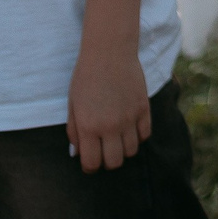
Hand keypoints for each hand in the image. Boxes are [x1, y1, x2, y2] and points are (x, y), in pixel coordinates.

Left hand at [67, 39, 151, 172]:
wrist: (109, 52)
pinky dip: (137, 136)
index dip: (89, 167)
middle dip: (107, 161)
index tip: (90, 162)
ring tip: (117, 138)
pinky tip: (129, 127)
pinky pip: (145, 135)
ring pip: (131, 151)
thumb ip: (74, 131)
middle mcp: (110, 126)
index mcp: (89, 126)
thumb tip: (78, 153)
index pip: (92, 163)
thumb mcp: (72, 104)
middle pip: (115, 162)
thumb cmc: (86, 76)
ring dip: (123, 149)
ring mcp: (129, 118)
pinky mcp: (143, 109)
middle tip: (104, 152)